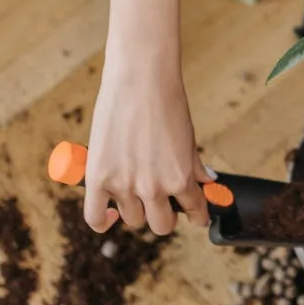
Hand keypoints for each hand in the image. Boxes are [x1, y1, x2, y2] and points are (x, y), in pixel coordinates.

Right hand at [83, 56, 213, 234]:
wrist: (140, 79)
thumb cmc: (167, 103)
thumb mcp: (189, 138)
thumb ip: (195, 166)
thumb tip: (207, 183)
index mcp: (181, 179)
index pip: (193, 211)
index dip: (197, 216)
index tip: (197, 218)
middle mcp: (154, 188)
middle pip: (161, 225)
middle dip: (165, 216)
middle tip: (163, 203)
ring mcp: (125, 185)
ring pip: (133, 220)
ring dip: (137, 210)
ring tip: (136, 193)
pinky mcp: (98, 178)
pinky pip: (96, 216)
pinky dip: (103, 221)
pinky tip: (110, 215)